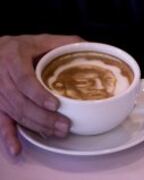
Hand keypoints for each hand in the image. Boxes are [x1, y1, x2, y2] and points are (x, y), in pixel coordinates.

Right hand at [0, 34, 82, 155]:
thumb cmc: (20, 46)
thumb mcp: (40, 39)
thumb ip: (63, 42)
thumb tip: (89, 47)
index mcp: (13, 59)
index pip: (24, 80)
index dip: (38, 95)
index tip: (55, 105)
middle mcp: (2, 78)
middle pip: (21, 102)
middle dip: (44, 118)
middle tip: (65, 126)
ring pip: (16, 114)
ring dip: (36, 126)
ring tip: (58, 133)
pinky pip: (1, 121)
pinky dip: (9, 136)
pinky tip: (17, 149)